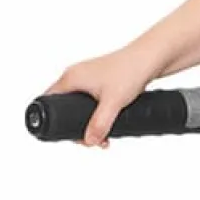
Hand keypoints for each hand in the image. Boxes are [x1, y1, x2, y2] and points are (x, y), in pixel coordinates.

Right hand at [41, 46, 157, 146]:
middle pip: (64, 106)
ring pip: (79, 105)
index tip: (68, 134)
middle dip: (77, 126)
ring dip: (89, 122)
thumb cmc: (130, 70)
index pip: (49, 101)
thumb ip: (100, 124)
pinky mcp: (100, 81)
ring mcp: (88, 78)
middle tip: (91, 140)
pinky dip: (97, 114)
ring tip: (103, 137)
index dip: (54, 120)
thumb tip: (89, 141)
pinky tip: (109, 124)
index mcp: (71, 78)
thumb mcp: (113, 103)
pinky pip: (91, 102)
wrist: (150, 58)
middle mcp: (76, 76)